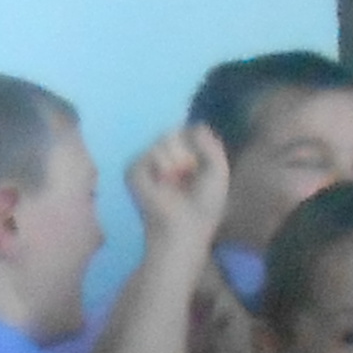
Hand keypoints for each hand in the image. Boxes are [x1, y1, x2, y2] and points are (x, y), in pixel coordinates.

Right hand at [122, 123, 232, 250]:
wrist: (186, 227)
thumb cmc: (205, 206)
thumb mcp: (218, 172)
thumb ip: (212, 145)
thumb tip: (196, 125)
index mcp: (184, 157)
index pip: (186, 131)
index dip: (195, 140)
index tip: (200, 160)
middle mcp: (165, 157)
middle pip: (174, 131)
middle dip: (186, 149)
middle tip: (189, 173)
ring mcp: (148, 164)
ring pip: (163, 138)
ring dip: (175, 158)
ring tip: (175, 180)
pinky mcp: (134, 172)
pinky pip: (148, 152)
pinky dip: (159, 165)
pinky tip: (162, 181)